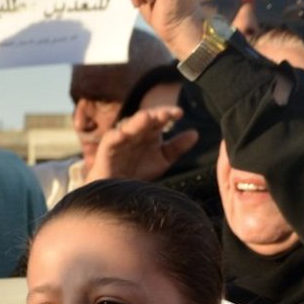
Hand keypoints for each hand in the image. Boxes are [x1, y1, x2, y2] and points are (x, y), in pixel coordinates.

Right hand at [85, 106, 200, 183]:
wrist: (119, 191)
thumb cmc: (140, 171)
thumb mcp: (163, 159)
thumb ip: (177, 147)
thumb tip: (195, 133)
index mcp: (149, 131)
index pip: (159, 118)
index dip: (168, 113)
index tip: (179, 113)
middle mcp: (136, 131)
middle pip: (145, 119)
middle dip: (155, 115)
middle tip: (166, 113)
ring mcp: (121, 138)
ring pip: (129, 127)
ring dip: (137, 122)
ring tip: (146, 117)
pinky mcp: (107, 148)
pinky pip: (111, 140)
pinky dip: (116, 136)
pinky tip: (123, 134)